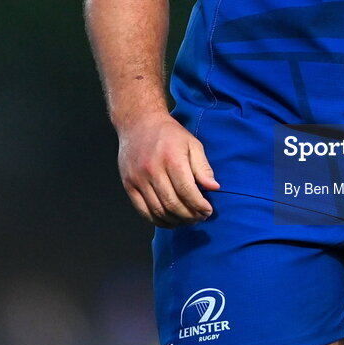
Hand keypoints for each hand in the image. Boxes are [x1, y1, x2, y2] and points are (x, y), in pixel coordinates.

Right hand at [117, 112, 220, 227]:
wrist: (139, 123)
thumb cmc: (169, 134)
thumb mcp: (192, 144)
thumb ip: (203, 167)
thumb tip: (214, 187)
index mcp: (171, 158)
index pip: (187, 190)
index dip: (199, 205)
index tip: (208, 211)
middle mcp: (152, 169)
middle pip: (172, 203)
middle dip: (190, 216)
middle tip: (200, 218)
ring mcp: (138, 178)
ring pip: (158, 210)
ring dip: (175, 221)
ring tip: (187, 221)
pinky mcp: (128, 185)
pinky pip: (143, 211)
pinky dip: (157, 220)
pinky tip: (169, 221)